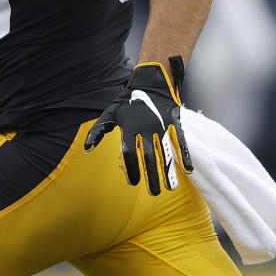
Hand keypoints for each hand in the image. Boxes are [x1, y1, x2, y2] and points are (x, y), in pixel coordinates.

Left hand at [85, 56, 193, 194]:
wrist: (151, 82)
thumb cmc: (128, 100)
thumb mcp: (111, 113)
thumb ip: (99, 130)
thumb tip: (87, 148)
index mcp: (130, 127)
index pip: (130, 152)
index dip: (132, 169)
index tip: (133, 183)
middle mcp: (146, 128)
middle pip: (149, 157)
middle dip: (152, 176)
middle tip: (153, 193)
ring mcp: (162, 126)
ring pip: (166, 152)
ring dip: (169, 171)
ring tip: (170, 188)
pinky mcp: (174, 123)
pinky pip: (181, 141)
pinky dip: (185, 155)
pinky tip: (188, 170)